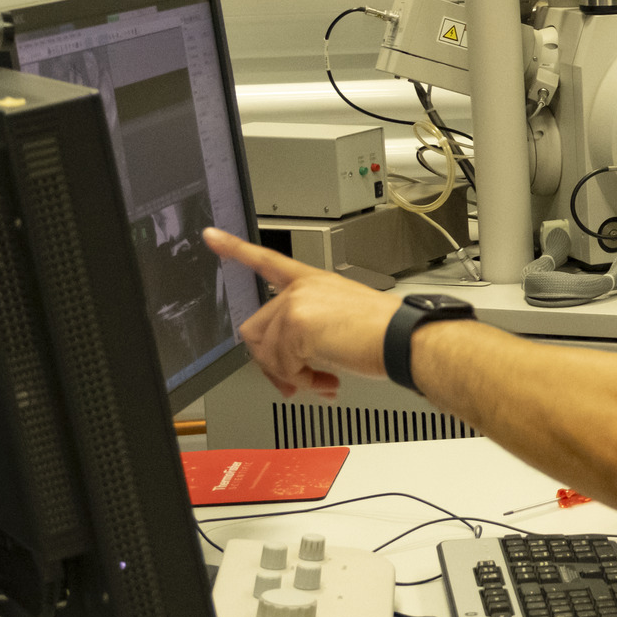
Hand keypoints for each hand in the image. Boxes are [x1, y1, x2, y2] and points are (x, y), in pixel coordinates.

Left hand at [205, 228, 396, 398]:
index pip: (268, 260)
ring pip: (265, 351)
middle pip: (256, 330)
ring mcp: (297, 304)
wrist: (404, 340)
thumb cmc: (385, 334)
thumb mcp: (341, 324)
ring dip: (291, 375)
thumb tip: (288, 369)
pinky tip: (326, 379)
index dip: (235, 248)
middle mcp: (302, 288)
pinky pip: (280, 364)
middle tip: (296, 381)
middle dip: (273, 363)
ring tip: (320, 380)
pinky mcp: (296, 324)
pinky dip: (301, 380)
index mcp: (313, 282)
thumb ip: (308, 336)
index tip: (212, 235)